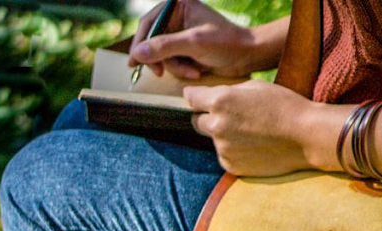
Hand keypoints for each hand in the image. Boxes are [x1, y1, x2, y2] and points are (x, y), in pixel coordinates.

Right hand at [128, 0, 257, 79]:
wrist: (247, 56)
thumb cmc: (225, 43)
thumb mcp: (194, 43)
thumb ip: (165, 47)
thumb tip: (137, 54)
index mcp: (177, 4)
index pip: (149, 23)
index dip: (140, 43)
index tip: (134, 62)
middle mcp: (176, 16)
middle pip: (152, 41)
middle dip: (162, 59)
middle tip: (160, 73)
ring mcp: (180, 34)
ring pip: (162, 55)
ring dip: (176, 67)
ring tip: (194, 70)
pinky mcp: (185, 49)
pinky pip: (172, 63)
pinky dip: (182, 70)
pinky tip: (197, 71)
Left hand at [185, 79, 351, 175]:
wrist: (305, 137)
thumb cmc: (284, 106)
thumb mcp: (254, 87)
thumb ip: (227, 92)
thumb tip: (210, 98)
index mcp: (220, 101)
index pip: (190, 98)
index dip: (195, 96)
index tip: (199, 98)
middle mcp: (217, 126)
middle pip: (196, 121)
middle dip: (207, 117)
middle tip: (230, 116)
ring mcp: (223, 149)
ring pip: (212, 140)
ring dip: (223, 135)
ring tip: (250, 133)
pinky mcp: (231, 166)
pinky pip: (224, 156)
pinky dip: (233, 151)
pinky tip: (253, 146)